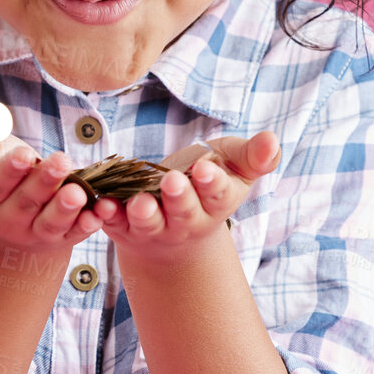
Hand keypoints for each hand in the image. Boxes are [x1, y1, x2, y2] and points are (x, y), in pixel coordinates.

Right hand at [0, 128, 108, 254]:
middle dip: (44, 182)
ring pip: (49, 223)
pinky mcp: (59, 238)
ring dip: (65, 208)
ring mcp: (32, 232)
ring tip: (78, 192)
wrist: (6, 205)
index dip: (9, 170)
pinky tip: (97, 214)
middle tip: (61, 161)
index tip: (25, 156)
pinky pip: (73, 234)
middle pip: (25, 201)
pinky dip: (86, 226)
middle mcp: (3, 219)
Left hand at [96, 130, 281, 265]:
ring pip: (149, 222)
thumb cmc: (208, 185)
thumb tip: (273, 140)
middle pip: (184, 211)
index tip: (205, 169)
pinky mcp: (124, 226)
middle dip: (179, 197)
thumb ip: (254, 156)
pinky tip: (100, 204)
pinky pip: (114, 223)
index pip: (218, 194)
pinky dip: (107, 214)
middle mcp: (187, 220)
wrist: (177, 233)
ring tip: (139, 203)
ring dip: (143, 213)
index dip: (212, 182)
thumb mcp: (235, 168)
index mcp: (216, 203)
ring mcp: (155, 226)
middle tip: (174, 181)